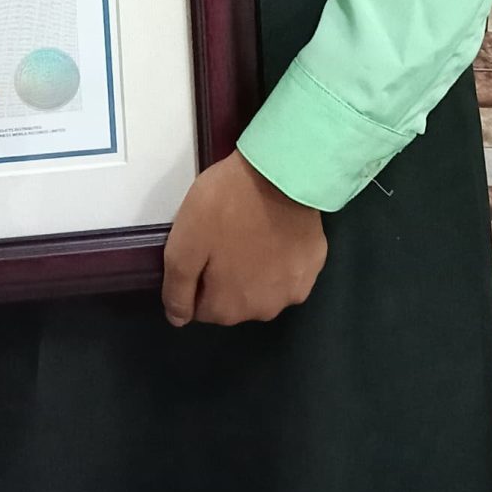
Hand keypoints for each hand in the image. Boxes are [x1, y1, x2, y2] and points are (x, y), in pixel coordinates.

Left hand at [161, 150, 326, 327]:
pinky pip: (289, 270)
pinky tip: (277, 230)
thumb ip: (177, 288)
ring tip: (252, 230)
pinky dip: (281, 257)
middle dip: (226, 275)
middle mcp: (264, 311)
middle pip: (234, 300)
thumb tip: (178, 319)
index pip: (201, 308)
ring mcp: (295, 290)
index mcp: (229, 308)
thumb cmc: (227, 205)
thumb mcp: (184, 243)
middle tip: (226, 235)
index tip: (202, 247)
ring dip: (255, 269)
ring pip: (263, 287)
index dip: (197, 276)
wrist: (280, 172)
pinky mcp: (314, 266)